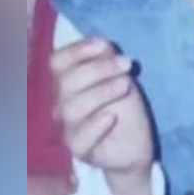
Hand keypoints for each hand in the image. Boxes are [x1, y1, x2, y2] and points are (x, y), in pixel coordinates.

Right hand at [50, 37, 154, 194]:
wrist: (136, 144)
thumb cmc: (125, 108)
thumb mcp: (120, 78)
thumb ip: (107, 60)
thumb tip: (102, 45)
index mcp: (68, 83)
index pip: (57, 62)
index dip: (78, 51)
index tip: (104, 45)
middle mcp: (62, 103)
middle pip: (65, 82)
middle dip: (99, 69)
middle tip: (126, 64)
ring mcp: (68, 128)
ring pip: (71, 108)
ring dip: (102, 92)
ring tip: (126, 85)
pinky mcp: (79, 149)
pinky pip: (78, 138)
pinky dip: (95, 125)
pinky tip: (112, 117)